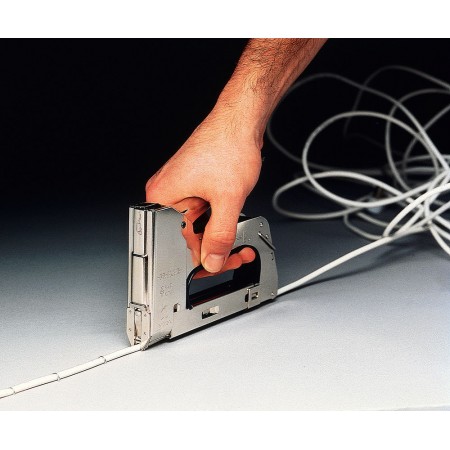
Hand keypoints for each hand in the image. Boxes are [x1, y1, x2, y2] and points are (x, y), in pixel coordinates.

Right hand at [145, 108, 261, 274]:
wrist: (241, 121)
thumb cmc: (228, 146)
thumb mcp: (227, 200)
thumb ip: (220, 236)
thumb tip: (213, 260)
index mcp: (162, 198)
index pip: (175, 245)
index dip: (201, 259)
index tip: (220, 263)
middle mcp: (166, 194)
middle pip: (186, 237)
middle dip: (214, 246)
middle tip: (237, 251)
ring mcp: (180, 190)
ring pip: (197, 226)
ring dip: (219, 231)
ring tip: (236, 221)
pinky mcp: (193, 186)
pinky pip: (202, 212)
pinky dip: (218, 218)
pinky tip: (230, 211)